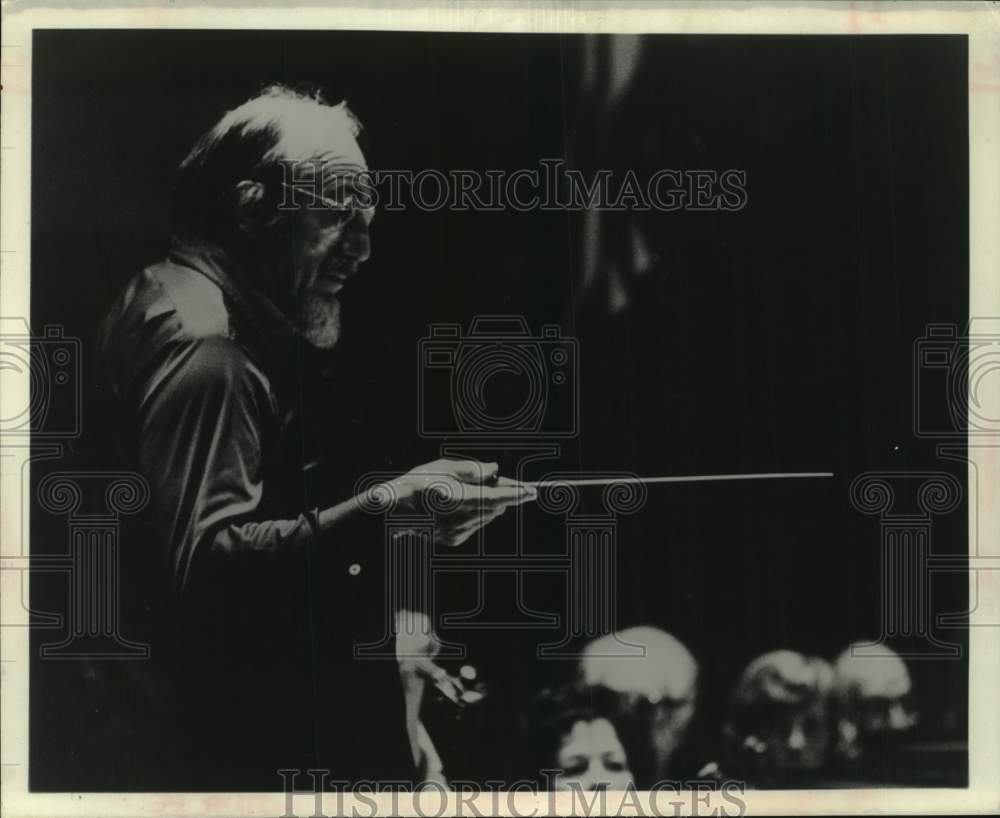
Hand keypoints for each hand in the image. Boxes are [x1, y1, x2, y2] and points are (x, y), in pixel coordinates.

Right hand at [384, 459, 535, 547]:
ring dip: (487, 503)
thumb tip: (495, 471)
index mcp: (458, 498)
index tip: (532, 491)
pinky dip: (475, 513)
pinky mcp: (454, 540)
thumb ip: (473, 469)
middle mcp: (460, 519)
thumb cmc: (415, 484)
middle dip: (500, 494)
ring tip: (467, 490)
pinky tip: (457, 504)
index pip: (496, 497)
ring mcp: (457, 532)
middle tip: (493, 479)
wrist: (391, 512)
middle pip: (495, 506)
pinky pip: (475, 524)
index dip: (516, 494)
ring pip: (487, 516)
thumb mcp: (443, 467)